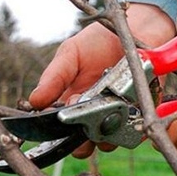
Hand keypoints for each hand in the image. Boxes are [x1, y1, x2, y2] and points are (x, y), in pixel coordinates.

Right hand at [29, 3, 174, 157]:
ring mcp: (118, 117)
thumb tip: (34, 100)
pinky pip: (137, 132)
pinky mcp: (142, 114)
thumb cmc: (99, 42)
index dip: (60, 130)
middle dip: (83, 140)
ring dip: (109, 132)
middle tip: (89, 115)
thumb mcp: (71, 53)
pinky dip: (133, 124)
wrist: (135, 30)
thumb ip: (55, 77)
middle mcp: (94, 116)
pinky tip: (132, 104)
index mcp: (72, 104)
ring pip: (110, 142)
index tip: (65, 113)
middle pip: (84, 145)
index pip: (61, 132)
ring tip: (113, 106)